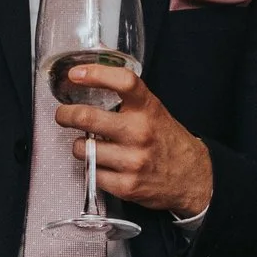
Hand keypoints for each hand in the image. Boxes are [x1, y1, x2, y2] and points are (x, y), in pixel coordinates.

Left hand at [55, 65, 213, 215]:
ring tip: (90, 146)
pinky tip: (103, 165)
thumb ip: (128, 96)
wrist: (193, 178)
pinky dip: (93, 168)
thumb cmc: (167, 141)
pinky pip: (92, 173)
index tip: (76, 74)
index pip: (123, 82)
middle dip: (66, 115)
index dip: (96, 74)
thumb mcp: (154, 111)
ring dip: (80, 146)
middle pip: (88, 118)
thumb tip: (95, 70)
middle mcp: (140, 132)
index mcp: (148, 109)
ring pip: (83, 149)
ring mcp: (133, 161)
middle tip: (63, 115)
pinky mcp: (126, 186)